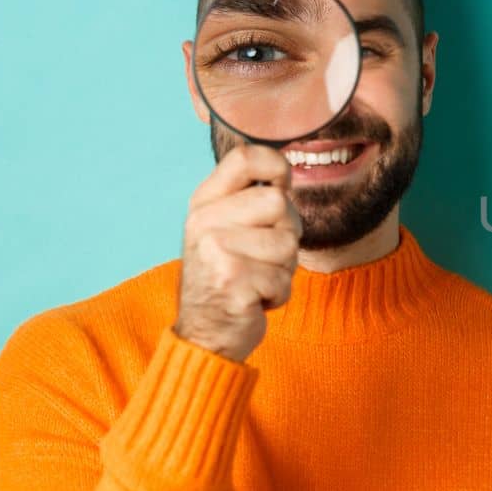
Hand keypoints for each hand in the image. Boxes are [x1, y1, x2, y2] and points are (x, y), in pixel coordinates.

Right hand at [172, 145, 302, 361]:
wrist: (205, 334)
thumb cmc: (229, 276)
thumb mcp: (227, 229)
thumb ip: (250, 198)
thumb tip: (286, 166)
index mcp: (204, 202)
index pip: (245, 157)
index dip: (277, 167)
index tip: (282, 186)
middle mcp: (204, 222)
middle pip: (278, 202)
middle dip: (287, 232)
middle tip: (264, 256)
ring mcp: (215, 251)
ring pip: (287, 243)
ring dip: (283, 268)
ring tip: (257, 278)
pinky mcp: (232, 282)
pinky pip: (284, 279)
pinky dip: (279, 294)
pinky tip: (255, 299)